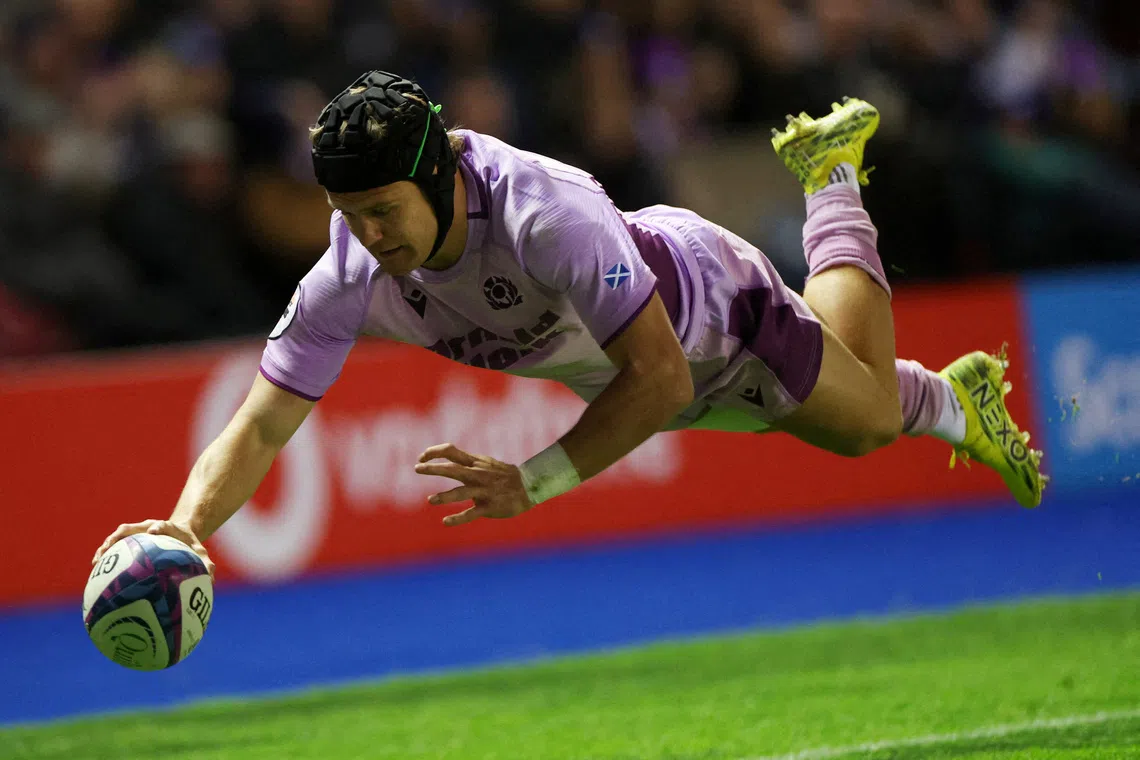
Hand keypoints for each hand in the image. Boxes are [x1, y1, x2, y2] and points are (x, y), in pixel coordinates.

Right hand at [91, 519, 214, 579]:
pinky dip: (105, 555)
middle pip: (130, 528)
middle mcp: (148, 527)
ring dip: (106, 546)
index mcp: (167, 528)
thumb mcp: (198, 551)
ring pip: (117, 536)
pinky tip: (96, 570)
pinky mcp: (129, 540)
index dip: (157, 527)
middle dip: (120, 536)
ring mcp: (136, 533)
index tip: (152, 531)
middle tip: (110, 547)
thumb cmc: (188, 544)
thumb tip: (211, 576)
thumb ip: (205, 562)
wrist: (179, 533)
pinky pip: (115, 546)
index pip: (161, 525)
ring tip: (97, 561)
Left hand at [415, 443, 534, 526]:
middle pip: (452, 469)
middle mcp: (477, 475)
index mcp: (475, 463)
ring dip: (444, 496)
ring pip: (461, 493)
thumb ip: (466, 461)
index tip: (422, 457)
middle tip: (416, 468)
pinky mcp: (489, 507)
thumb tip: (447, 455)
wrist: (528, 487)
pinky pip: (472, 513)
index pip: (450, 450)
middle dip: (433, 469)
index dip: (434, 452)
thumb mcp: (485, 463)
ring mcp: (483, 491)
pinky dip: (458, 518)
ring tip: (430, 500)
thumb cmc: (503, 474)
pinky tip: (446, 521)